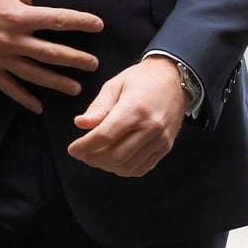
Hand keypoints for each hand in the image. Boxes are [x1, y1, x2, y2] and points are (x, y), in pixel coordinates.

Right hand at [0, 0, 102, 113]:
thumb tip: (54, 4)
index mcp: (19, 15)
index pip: (57, 20)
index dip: (80, 23)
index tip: (98, 26)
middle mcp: (11, 39)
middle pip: (50, 53)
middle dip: (75, 59)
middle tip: (94, 64)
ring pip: (33, 74)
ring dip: (56, 82)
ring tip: (76, 88)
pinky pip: (8, 87)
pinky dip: (24, 98)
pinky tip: (39, 107)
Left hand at [68, 56, 186, 177]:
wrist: (174, 78)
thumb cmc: (142, 79)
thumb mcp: (116, 85)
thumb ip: (98, 107)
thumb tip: (80, 124)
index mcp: (135, 108)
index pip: (105, 136)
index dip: (85, 146)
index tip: (72, 149)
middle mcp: (150, 126)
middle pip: (115, 156)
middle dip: (93, 159)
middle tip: (84, 153)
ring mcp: (160, 139)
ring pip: (127, 166)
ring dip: (107, 166)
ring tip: (98, 155)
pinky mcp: (166, 146)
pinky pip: (141, 168)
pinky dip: (124, 169)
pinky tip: (116, 159)